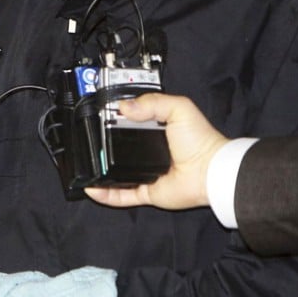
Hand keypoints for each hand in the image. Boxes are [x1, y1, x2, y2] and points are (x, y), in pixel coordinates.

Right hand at [85, 93, 227, 209]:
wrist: (210, 170)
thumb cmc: (200, 139)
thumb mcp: (178, 107)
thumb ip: (151, 102)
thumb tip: (124, 106)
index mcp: (158, 128)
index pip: (130, 122)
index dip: (115, 119)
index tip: (100, 116)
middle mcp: (150, 151)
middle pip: (120, 148)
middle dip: (105, 146)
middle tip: (90, 140)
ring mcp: (147, 172)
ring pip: (117, 173)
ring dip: (102, 170)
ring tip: (87, 164)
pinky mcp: (147, 191)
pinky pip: (122, 195)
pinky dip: (106, 193)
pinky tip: (93, 187)